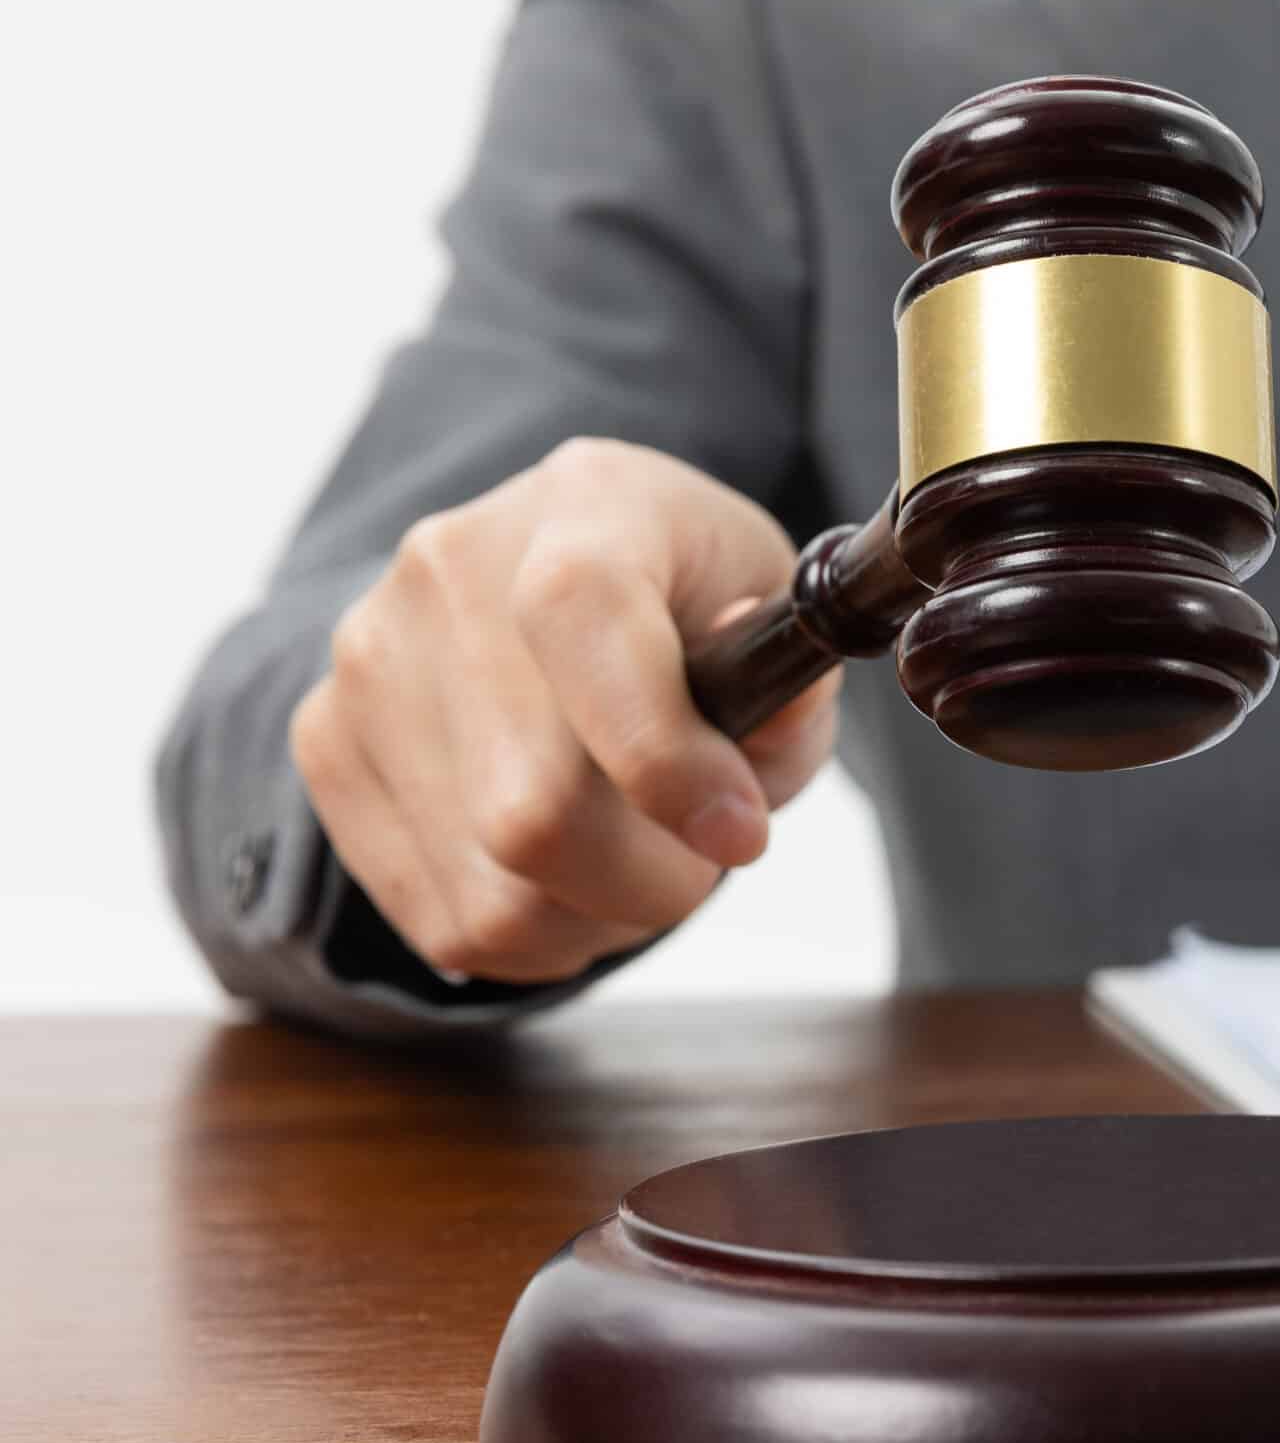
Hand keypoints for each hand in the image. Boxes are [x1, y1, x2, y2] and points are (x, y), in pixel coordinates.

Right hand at [290, 438, 839, 983]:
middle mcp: (450, 569)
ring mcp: (369, 657)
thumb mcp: (773, 618)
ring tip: (638, 863)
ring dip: (599, 919)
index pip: (581, 618)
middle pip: (534, 807)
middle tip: (700, 860)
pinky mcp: (326, 741)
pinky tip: (569, 879)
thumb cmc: (688, 604)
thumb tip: (746, 760)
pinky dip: (535, 937)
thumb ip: (789, 694)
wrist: (554, 574)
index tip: (741, 833)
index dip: (665, 758)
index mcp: (587, 505)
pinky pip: (442, 918)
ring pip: (492, 893)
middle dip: (654, 880)